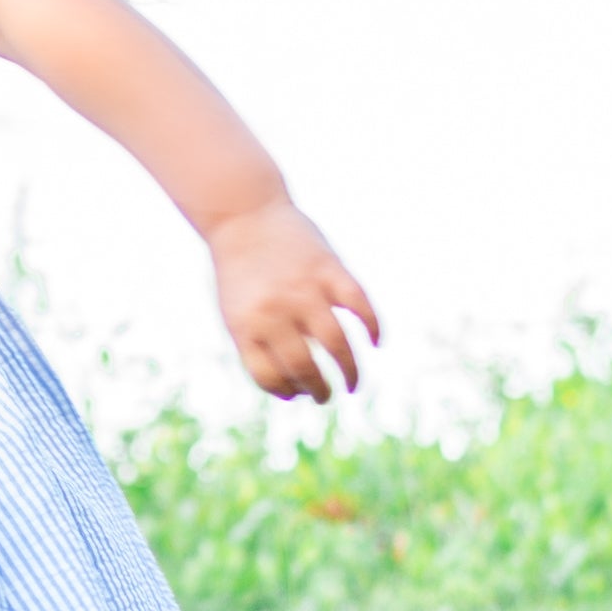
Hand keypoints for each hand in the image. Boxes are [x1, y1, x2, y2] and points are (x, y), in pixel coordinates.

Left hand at [208, 201, 379, 402]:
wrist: (242, 213)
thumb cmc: (239, 271)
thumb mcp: (235, 311)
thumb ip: (257, 346)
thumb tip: (290, 388)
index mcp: (245, 326)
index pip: (269, 376)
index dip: (287, 392)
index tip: (300, 395)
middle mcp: (274, 311)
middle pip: (304, 366)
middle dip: (320, 390)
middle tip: (328, 397)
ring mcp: (303, 289)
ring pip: (336, 342)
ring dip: (350, 371)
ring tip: (352, 385)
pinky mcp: (328, 269)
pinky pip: (358, 304)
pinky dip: (372, 326)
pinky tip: (376, 342)